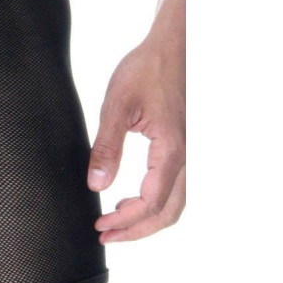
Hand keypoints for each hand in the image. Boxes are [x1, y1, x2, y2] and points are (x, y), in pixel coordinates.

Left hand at [87, 30, 185, 242]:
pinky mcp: (180, 147)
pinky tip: (131, 197)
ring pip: (175, 202)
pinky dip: (155, 202)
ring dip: (147, 218)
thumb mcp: (117, 106)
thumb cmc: (145, 71)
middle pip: (168, 212)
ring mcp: (186, 153)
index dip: (125, 222)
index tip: (100, 226)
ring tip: (116, 221)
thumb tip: (96, 185)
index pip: (151, 203)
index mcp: (170, 151)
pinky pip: (174, 187)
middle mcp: (184, 157)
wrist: (170, 49)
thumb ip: (107, 147)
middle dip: (137, 229)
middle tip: (105, 234)